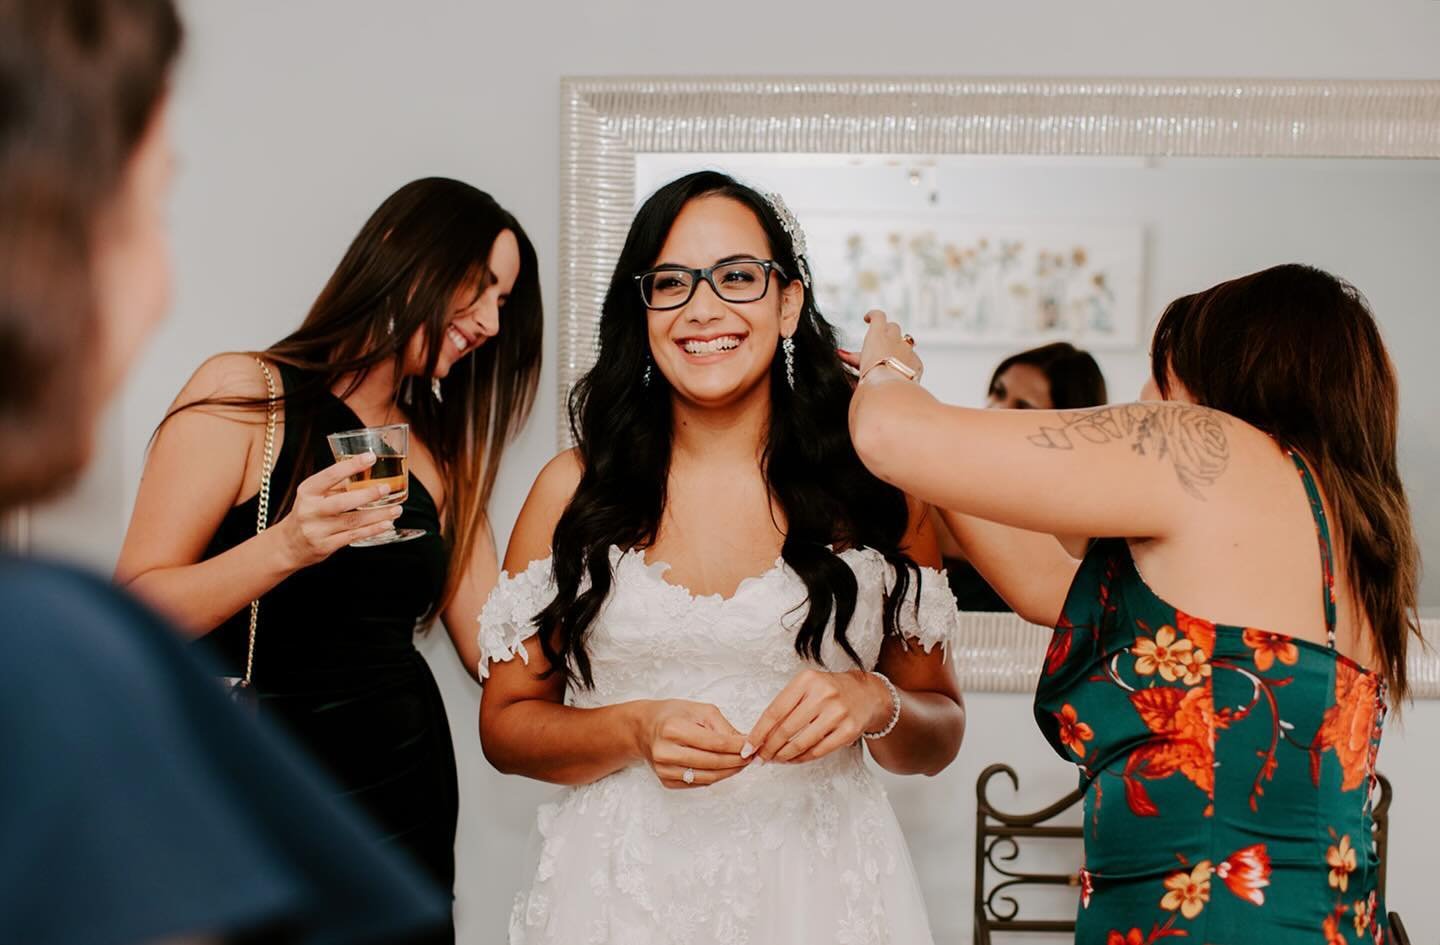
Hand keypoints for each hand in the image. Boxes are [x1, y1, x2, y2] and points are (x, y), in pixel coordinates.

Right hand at [275, 452, 403, 567]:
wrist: (289, 544)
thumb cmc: (308, 513)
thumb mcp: (314, 495)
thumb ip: (337, 485)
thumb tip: (367, 471)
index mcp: (308, 491)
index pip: (330, 476)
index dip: (351, 466)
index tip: (371, 458)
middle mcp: (310, 510)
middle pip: (342, 502)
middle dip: (368, 495)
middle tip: (387, 488)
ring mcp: (317, 530)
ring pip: (352, 521)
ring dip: (377, 515)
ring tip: (396, 509)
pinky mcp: (325, 546)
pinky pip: (353, 537)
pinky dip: (372, 530)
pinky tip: (387, 525)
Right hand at [635, 700, 750, 788]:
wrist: (644, 728)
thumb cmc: (672, 715)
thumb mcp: (699, 710)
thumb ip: (723, 727)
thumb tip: (744, 743)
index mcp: (674, 729)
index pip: (716, 743)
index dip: (738, 747)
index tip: (752, 746)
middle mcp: (666, 751)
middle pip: (713, 762)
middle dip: (737, 761)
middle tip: (751, 757)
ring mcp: (664, 769)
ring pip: (708, 777)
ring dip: (729, 772)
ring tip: (741, 764)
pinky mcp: (666, 781)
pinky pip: (697, 783)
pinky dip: (714, 777)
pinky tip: (723, 769)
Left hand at [746, 669, 890, 763]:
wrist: (866, 694)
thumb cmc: (829, 691)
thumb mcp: (806, 687)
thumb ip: (785, 706)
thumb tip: (759, 735)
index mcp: (806, 681)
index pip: (774, 711)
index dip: (758, 733)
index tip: (748, 748)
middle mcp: (822, 695)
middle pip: (786, 729)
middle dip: (768, 748)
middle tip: (759, 758)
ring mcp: (837, 713)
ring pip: (801, 743)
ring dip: (783, 756)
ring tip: (775, 760)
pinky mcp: (849, 730)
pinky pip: (819, 751)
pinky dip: (802, 759)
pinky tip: (793, 760)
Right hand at [839, 309, 921, 383]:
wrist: (890, 389)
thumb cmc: (871, 377)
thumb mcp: (859, 364)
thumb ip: (852, 357)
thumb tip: (840, 353)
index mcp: (878, 335)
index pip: (877, 316)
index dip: (872, 315)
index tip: (868, 318)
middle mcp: (895, 339)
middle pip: (893, 327)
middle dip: (887, 331)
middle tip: (880, 341)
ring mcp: (908, 350)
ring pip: (905, 342)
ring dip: (898, 347)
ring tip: (891, 357)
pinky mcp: (916, 363)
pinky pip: (913, 358)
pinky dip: (907, 362)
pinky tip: (901, 370)